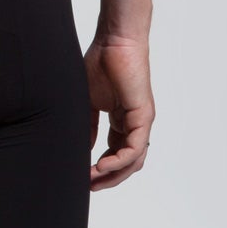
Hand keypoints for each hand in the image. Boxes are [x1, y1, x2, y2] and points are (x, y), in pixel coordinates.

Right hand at [86, 35, 152, 189]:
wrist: (114, 41)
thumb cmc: (100, 63)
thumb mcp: (88, 102)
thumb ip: (88, 126)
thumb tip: (84, 149)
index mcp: (121, 120)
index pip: (115, 153)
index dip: (100, 168)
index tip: (82, 176)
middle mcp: (134, 123)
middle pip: (127, 163)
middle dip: (108, 178)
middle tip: (88, 186)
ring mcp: (141, 121)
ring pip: (133, 160)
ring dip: (113, 174)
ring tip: (93, 179)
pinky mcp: (143, 116)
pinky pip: (135, 148)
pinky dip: (118, 161)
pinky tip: (101, 166)